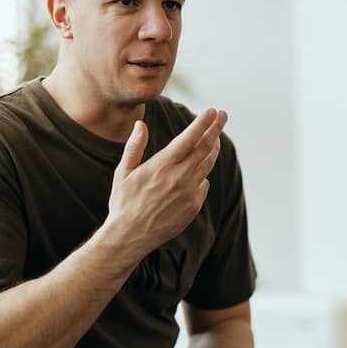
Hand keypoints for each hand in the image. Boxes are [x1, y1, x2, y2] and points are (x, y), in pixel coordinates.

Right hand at [107, 108, 228, 255]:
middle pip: (205, 148)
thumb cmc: (123, 202)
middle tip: (223, 115)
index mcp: (161, 166)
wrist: (130, 237)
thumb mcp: (123, 172)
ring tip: (215, 138)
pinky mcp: (193, 207)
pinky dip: (202, 174)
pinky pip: (203, 184)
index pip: (189, 138)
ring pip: (207, 165)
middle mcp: (179, 178)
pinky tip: (197, 170)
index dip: (202, 123)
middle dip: (216, 128)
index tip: (212, 111)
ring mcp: (189, 193)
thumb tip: (141, 124)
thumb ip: (134, 147)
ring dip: (213, 149)